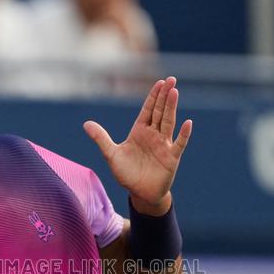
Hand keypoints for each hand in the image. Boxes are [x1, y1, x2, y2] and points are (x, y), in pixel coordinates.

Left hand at [83, 76, 191, 213]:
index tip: (160, 82)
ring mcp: (164, 145)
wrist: (140, 194)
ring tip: (175, 92)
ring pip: (168, 123)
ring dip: (171, 108)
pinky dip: (184, 134)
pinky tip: (188, 123)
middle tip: (171, 80)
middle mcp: (153, 135)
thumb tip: (86, 124)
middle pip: (160, 112)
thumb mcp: (111, 155)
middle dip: (164, 96)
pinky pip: (179, 144)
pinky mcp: (172, 158)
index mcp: (139, 132)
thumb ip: (101, 139)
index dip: (153, 96)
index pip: (148, 110)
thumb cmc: (126, 174)